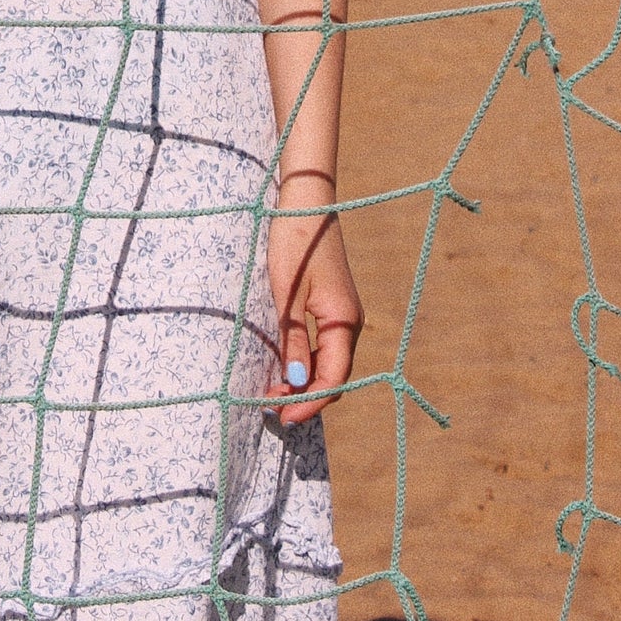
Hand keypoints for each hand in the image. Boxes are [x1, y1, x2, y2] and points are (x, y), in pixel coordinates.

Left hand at [266, 182, 362, 426]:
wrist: (305, 202)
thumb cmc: (294, 242)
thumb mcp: (287, 292)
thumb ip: (294, 339)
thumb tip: (297, 384)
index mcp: (343, 320)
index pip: (334, 379)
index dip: (310, 403)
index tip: (283, 418)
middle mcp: (349, 322)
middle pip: (334, 375)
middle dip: (307, 398)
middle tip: (272, 411)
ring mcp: (342, 314)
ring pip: (329, 363)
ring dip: (305, 383)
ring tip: (274, 394)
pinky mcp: (332, 305)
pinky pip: (324, 346)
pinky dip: (307, 364)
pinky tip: (285, 368)